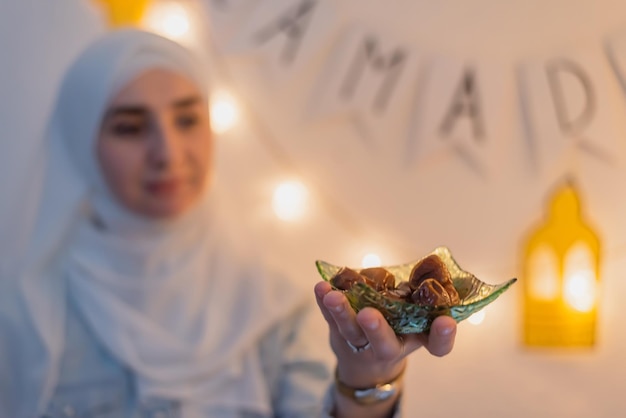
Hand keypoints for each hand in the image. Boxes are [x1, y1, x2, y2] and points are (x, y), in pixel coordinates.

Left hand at [314, 280, 456, 387]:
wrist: (367, 364)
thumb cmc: (399, 334)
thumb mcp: (416, 324)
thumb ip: (424, 303)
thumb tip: (432, 266)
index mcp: (415, 341)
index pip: (436, 346)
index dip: (443, 336)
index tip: (447, 322)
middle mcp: (389, 347)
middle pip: (384, 344)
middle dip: (376, 329)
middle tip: (368, 315)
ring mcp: (361, 343)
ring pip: (351, 331)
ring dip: (341, 313)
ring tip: (333, 296)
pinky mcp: (339, 334)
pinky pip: (330, 319)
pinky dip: (323, 303)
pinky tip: (320, 287)